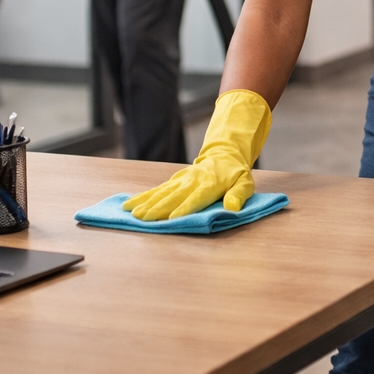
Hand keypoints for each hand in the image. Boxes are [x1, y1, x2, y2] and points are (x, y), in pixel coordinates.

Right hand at [123, 90, 270, 219]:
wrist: (224, 155)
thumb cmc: (235, 174)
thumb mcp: (244, 184)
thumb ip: (238, 195)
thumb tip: (232, 207)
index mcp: (209, 185)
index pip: (195, 199)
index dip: (184, 209)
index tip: (171, 218)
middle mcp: (192, 181)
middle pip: (173, 196)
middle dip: (158, 208)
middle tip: (143, 219)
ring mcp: (180, 180)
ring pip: (161, 192)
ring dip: (146, 203)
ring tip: (133, 213)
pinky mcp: (173, 180)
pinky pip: (157, 189)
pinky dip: (142, 196)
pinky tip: (129, 204)